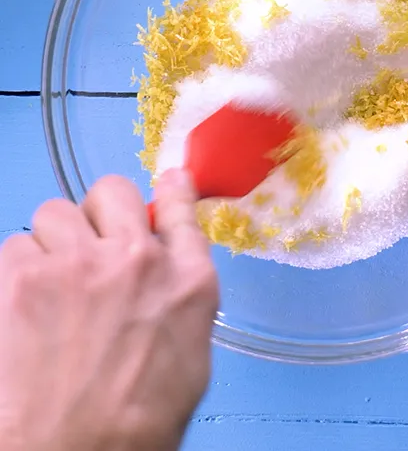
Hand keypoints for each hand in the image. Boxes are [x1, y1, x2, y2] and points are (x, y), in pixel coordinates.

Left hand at [0, 170, 218, 450]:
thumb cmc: (137, 423)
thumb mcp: (190, 355)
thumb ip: (182, 296)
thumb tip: (167, 266)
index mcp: (188, 279)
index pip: (181, 207)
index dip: (171, 189)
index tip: (166, 183)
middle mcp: (137, 258)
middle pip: (112, 190)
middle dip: (100, 214)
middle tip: (90, 248)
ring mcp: (78, 263)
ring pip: (54, 213)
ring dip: (53, 242)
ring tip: (50, 283)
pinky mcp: (22, 280)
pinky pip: (13, 246)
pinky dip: (16, 269)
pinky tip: (22, 304)